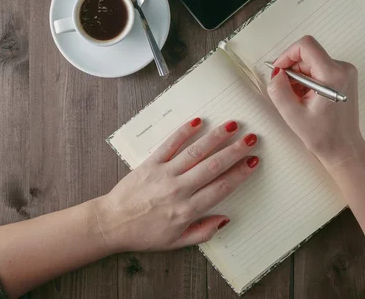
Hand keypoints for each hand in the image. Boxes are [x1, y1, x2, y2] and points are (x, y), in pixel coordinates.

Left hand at [95, 119, 258, 252]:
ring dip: (216, 137)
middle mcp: (178, 190)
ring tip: (233, 126)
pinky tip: (198, 121)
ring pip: (195, 152)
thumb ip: (202, 232)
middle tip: (252, 139)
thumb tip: (225, 219)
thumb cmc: (144, 234)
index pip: (221, 188)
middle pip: (213, 166)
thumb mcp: (176, 243)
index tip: (253, 162)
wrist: (111, 224)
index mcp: (187, 210)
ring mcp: (164, 174)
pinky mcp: (150, 163)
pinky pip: (170, 144)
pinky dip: (184, 132)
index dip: (240, 173)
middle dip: (235, 151)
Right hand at [267, 35, 364, 168]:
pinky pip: (319, 68)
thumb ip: (278, 90)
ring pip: (312, 61)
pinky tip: (306, 98)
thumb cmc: (323, 136)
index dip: (287, 55)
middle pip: (308, 54)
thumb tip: (276, 72)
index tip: (278, 71)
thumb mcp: (293, 115)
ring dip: (299, 77)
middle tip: (286, 91)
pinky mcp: (344, 77)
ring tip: (297, 99)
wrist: (344, 148)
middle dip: (292, 70)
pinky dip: (308, 80)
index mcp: (333, 75)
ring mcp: (346, 72)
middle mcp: (343, 69)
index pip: (306, 46)